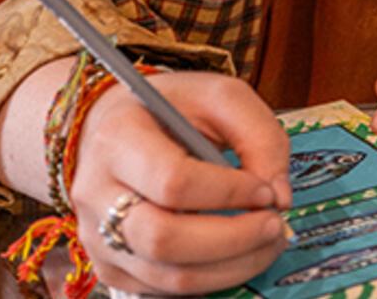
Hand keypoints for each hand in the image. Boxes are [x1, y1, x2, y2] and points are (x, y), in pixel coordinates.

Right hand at [68, 71, 292, 294]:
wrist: (116, 128)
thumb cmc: (173, 109)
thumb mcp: (222, 97)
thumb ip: (260, 137)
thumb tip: (280, 197)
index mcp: (118, 138)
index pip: (173, 182)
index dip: (229, 193)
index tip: (266, 190)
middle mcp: (96, 192)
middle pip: (164, 240)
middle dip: (233, 240)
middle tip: (274, 225)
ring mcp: (97, 235)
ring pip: (168, 276)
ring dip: (232, 267)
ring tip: (267, 242)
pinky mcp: (111, 266)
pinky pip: (166, 290)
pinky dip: (212, 279)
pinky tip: (237, 253)